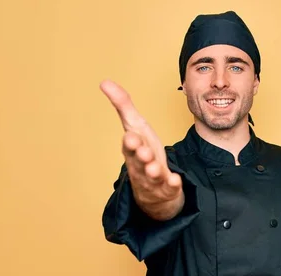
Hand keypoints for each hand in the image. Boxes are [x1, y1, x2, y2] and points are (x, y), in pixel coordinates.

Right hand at [100, 80, 183, 219]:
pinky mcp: (167, 188)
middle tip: (144, 152)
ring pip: (152, 176)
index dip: (130, 142)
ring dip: (153, 171)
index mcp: (133, 150)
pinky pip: (170, 187)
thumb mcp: (135, 127)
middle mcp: (141, 165)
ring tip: (155, 168)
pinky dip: (172, 184)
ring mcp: (154, 179)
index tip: (131, 137)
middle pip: (139, 161)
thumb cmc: (144, 152)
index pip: (129, 145)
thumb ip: (123, 105)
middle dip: (141, 156)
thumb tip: (104, 81)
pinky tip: (175, 180)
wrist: (152, 187)